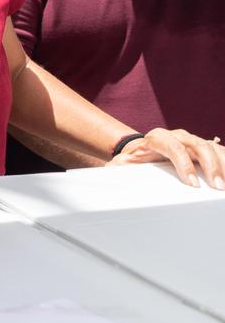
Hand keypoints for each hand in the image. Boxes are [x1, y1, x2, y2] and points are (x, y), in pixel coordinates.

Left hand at [109, 129, 224, 188]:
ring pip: (212, 147)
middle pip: (198, 145)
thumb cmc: (131, 160)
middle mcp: (177, 135)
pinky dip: (224, 162)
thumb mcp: (121, 164)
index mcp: (156, 138)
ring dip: (222, 165)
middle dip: (210, 166)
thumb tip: (109, 175)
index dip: (184, 164)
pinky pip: (218, 151)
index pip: (174, 147)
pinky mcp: (202, 147)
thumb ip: (116, 169)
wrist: (139, 150)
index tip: (192, 184)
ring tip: (224, 186)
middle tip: (216, 187)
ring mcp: (191, 140)